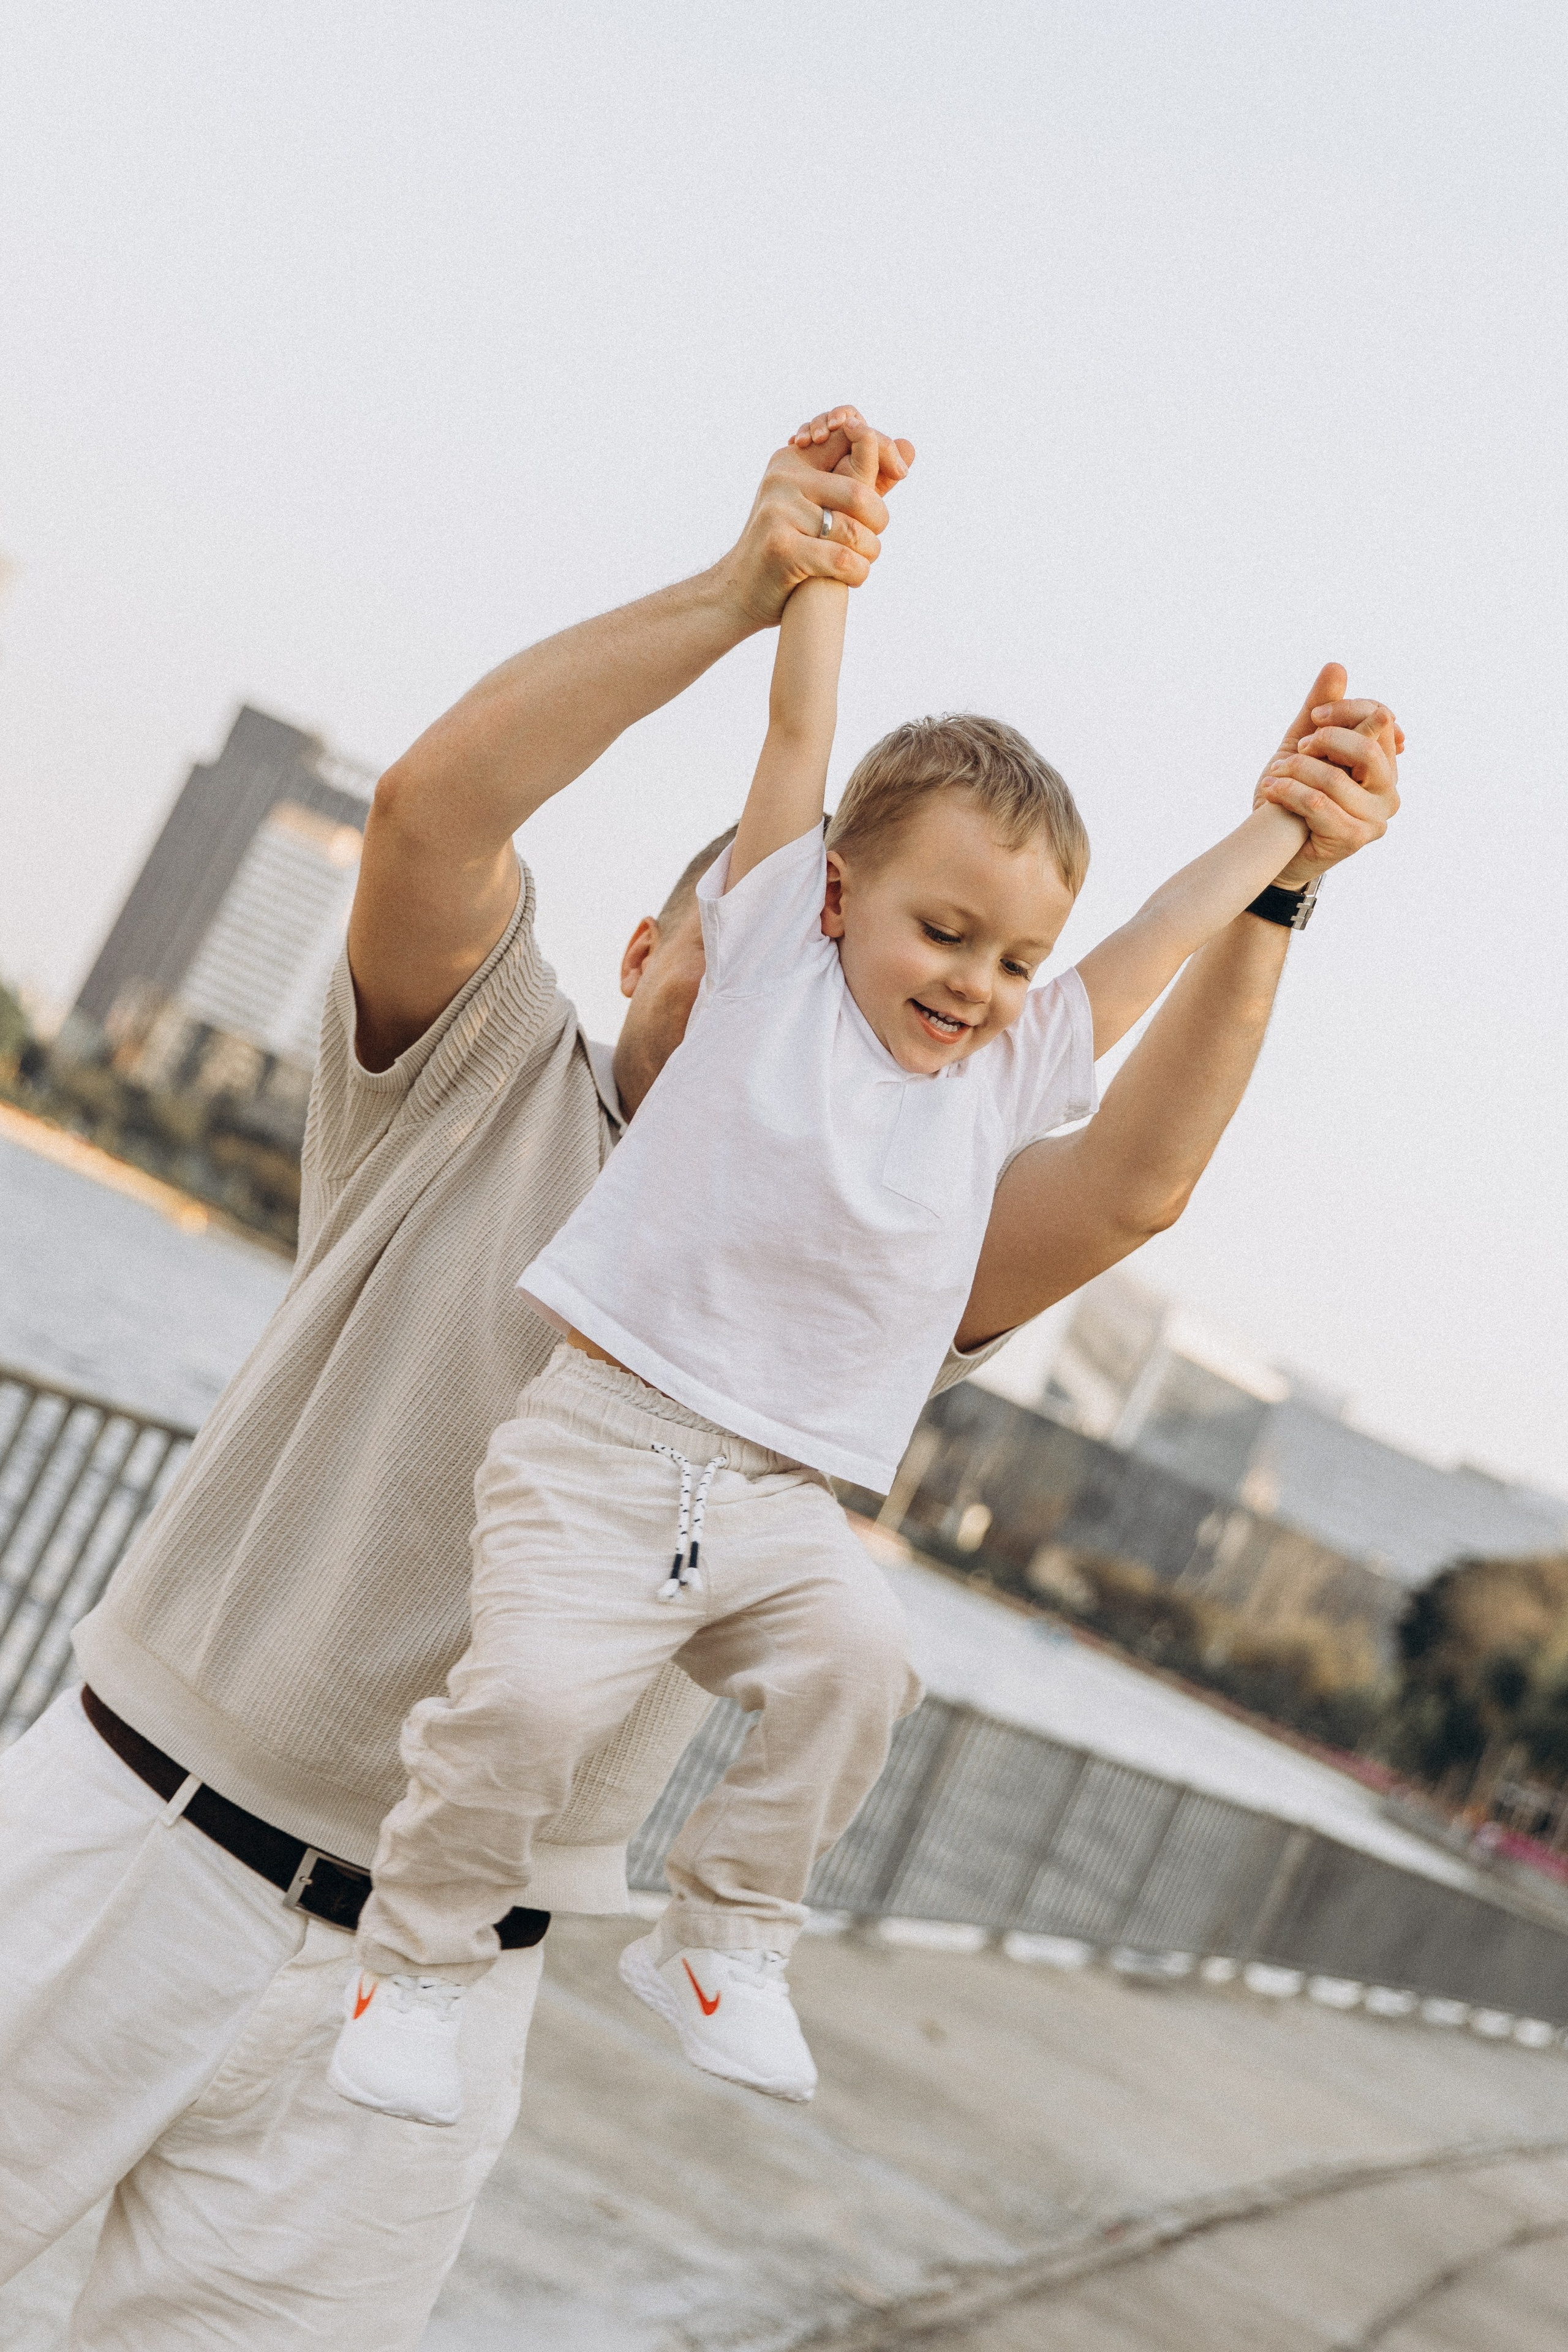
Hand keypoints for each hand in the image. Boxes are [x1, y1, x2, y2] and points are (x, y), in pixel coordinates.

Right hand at [715, 406, 913, 632]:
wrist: (738, 593)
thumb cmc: (789, 549)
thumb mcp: (821, 506)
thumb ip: (863, 478)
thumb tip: (909, 446)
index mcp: (793, 460)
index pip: (852, 434)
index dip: (883, 450)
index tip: (901, 475)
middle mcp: (783, 478)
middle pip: (860, 493)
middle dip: (879, 521)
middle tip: (873, 541)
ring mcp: (778, 510)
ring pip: (854, 530)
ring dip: (869, 554)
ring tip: (861, 563)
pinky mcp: (780, 546)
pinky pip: (842, 558)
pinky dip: (857, 573)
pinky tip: (852, 578)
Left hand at [1253, 662, 1403, 889]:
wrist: (1277, 849)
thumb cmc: (1294, 795)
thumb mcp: (1303, 746)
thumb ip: (1320, 710)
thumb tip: (1337, 665)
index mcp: (1384, 761)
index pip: (1381, 719)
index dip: (1346, 710)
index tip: (1314, 717)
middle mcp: (1389, 789)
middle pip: (1368, 748)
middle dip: (1326, 741)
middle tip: (1297, 747)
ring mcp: (1376, 817)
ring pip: (1335, 779)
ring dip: (1296, 772)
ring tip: (1274, 775)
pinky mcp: (1355, 839)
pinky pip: (1319, 806)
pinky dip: (1289, 794)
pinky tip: (1270, 791)